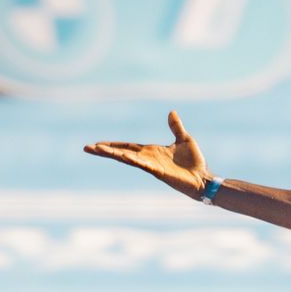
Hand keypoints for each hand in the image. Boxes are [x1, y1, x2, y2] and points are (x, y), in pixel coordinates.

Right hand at [84, 111, 212, 198]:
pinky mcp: (159, 172)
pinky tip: (121, 156)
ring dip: (112, 154)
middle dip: (105, 150)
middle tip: (87, 148)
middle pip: (121, 152)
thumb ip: (175, 127)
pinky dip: (132, 160)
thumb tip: (171, 112)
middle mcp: (147, 158)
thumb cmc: (194, 162)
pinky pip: (142, 164)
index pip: (127, 146)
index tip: (97, 144)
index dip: (113, 145)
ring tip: (96, 150)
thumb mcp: (184, 139)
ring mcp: (151, 165)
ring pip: (127, 158)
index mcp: (151, 151)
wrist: (203, 179)